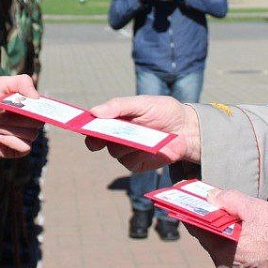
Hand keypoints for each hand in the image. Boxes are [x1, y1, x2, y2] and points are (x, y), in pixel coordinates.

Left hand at [0, 74, 43, 157]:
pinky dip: (9, 140)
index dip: (37, 107)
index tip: (25, 106)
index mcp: (31, 105)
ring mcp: (28, 135)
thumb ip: (21, 82)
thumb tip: (37, 97)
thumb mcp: (0, 85)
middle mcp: (32, 120)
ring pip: (31, 134)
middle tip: (0, 116)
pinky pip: (25, 146)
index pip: (45, 106)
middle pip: (38, 121)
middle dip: (15, 118)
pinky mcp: (21, 148)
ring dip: (9, 129)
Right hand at [85, 95, 199, 168]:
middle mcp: (116, 136)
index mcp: (114, 119)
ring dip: (126, 144)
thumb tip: (94, 112)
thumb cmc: (164, 111)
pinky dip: (140, 155)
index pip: (92, 124)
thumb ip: (119, 106)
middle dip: (102, 137)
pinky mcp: (136, 165)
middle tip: (110, 132)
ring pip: (114, 152)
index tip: (80, 126)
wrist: (187, 129)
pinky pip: (130, 162)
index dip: (84, 126)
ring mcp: (125, 152)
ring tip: (144, 135)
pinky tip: (152, 148)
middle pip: (97, 141)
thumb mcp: (142, 103)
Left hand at [188, 189, 267, 267]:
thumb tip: (210, 196)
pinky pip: (235, 258)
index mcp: (222, 252)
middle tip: (211, 207)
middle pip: (211, 240)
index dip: (192, 215)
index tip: (187, 203)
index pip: (199, 230)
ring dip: (224, 235)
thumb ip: (228, 199)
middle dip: (210, 223)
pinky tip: (243, 234)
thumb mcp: (253, 208)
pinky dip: (235, 246)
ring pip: (223, 249)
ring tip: (230, 219)